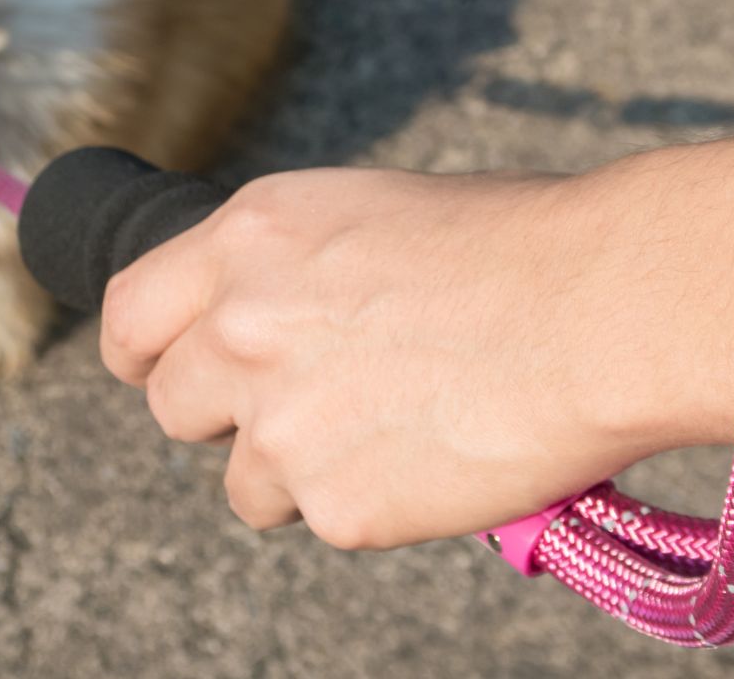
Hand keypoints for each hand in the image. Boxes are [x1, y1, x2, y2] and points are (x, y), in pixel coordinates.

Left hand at [99, 167, 708, 549]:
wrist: (604, 309)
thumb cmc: (520, 247)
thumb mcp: (372, 214)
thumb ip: (291, 268)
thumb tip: (261, 313)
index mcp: (251, 237)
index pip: (129, 313)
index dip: (149, 350)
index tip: (169, 367)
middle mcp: (242, 326)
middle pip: (171, 404)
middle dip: (226, 412)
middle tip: (308, 403)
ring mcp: (281, 422)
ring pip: (244, 480)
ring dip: (299, 466)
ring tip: (394, 427)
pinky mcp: (335, 506)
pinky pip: (322, 518)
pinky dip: (369, 502)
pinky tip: (434, 455)